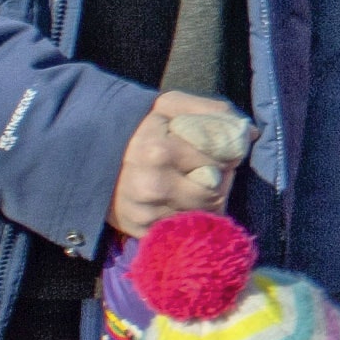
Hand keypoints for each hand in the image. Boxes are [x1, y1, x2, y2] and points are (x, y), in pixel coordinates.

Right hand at [110, 93, 244, 238]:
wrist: (90, 157)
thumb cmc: (139, 128)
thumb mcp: (170, 106)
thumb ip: (211, 112)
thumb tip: (249, 133)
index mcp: (159, 151)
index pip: (221, 161)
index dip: (226, 155)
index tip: (216, 151)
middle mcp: (152, 186)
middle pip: (216, 192)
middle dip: (219, 180)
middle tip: (206, 169)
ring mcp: (146, 213)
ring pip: (205, 214)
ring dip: (208, 200)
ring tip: (193, 183)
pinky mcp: (142, 232)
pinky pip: (186, 229)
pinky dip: (192, 217)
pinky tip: (182, 202)